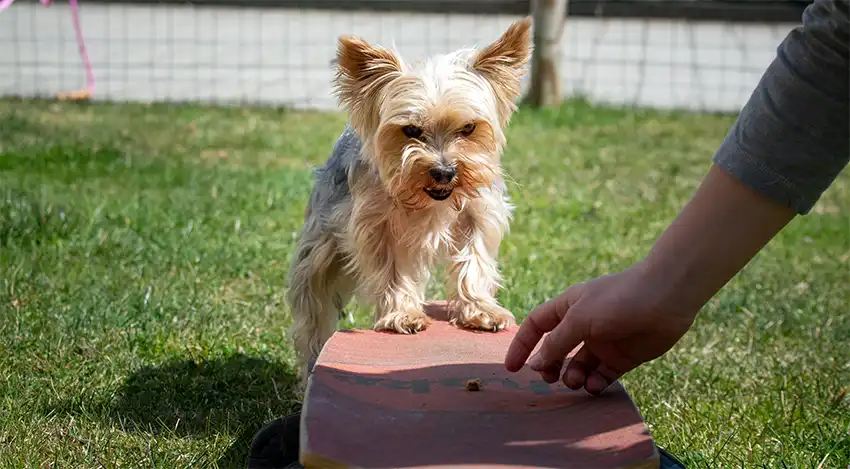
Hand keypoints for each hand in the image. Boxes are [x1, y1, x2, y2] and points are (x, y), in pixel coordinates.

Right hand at [503, 262, 696, 393]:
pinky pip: (602, 375)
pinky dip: (595, 383)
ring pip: (578, 365)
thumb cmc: (618, 299)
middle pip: (556, 350)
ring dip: (572, 376)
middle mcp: (584, 324)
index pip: (536, 326)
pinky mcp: (623, 357)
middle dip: (549, 366)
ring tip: (575, 381)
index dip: (522, 345)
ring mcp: (603, 341)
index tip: (513, 368)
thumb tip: (535, 363)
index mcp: (568, 307)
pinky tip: (594, 386)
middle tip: (548, 378)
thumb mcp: (579, 319)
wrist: (666, 297)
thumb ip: (556, 343)